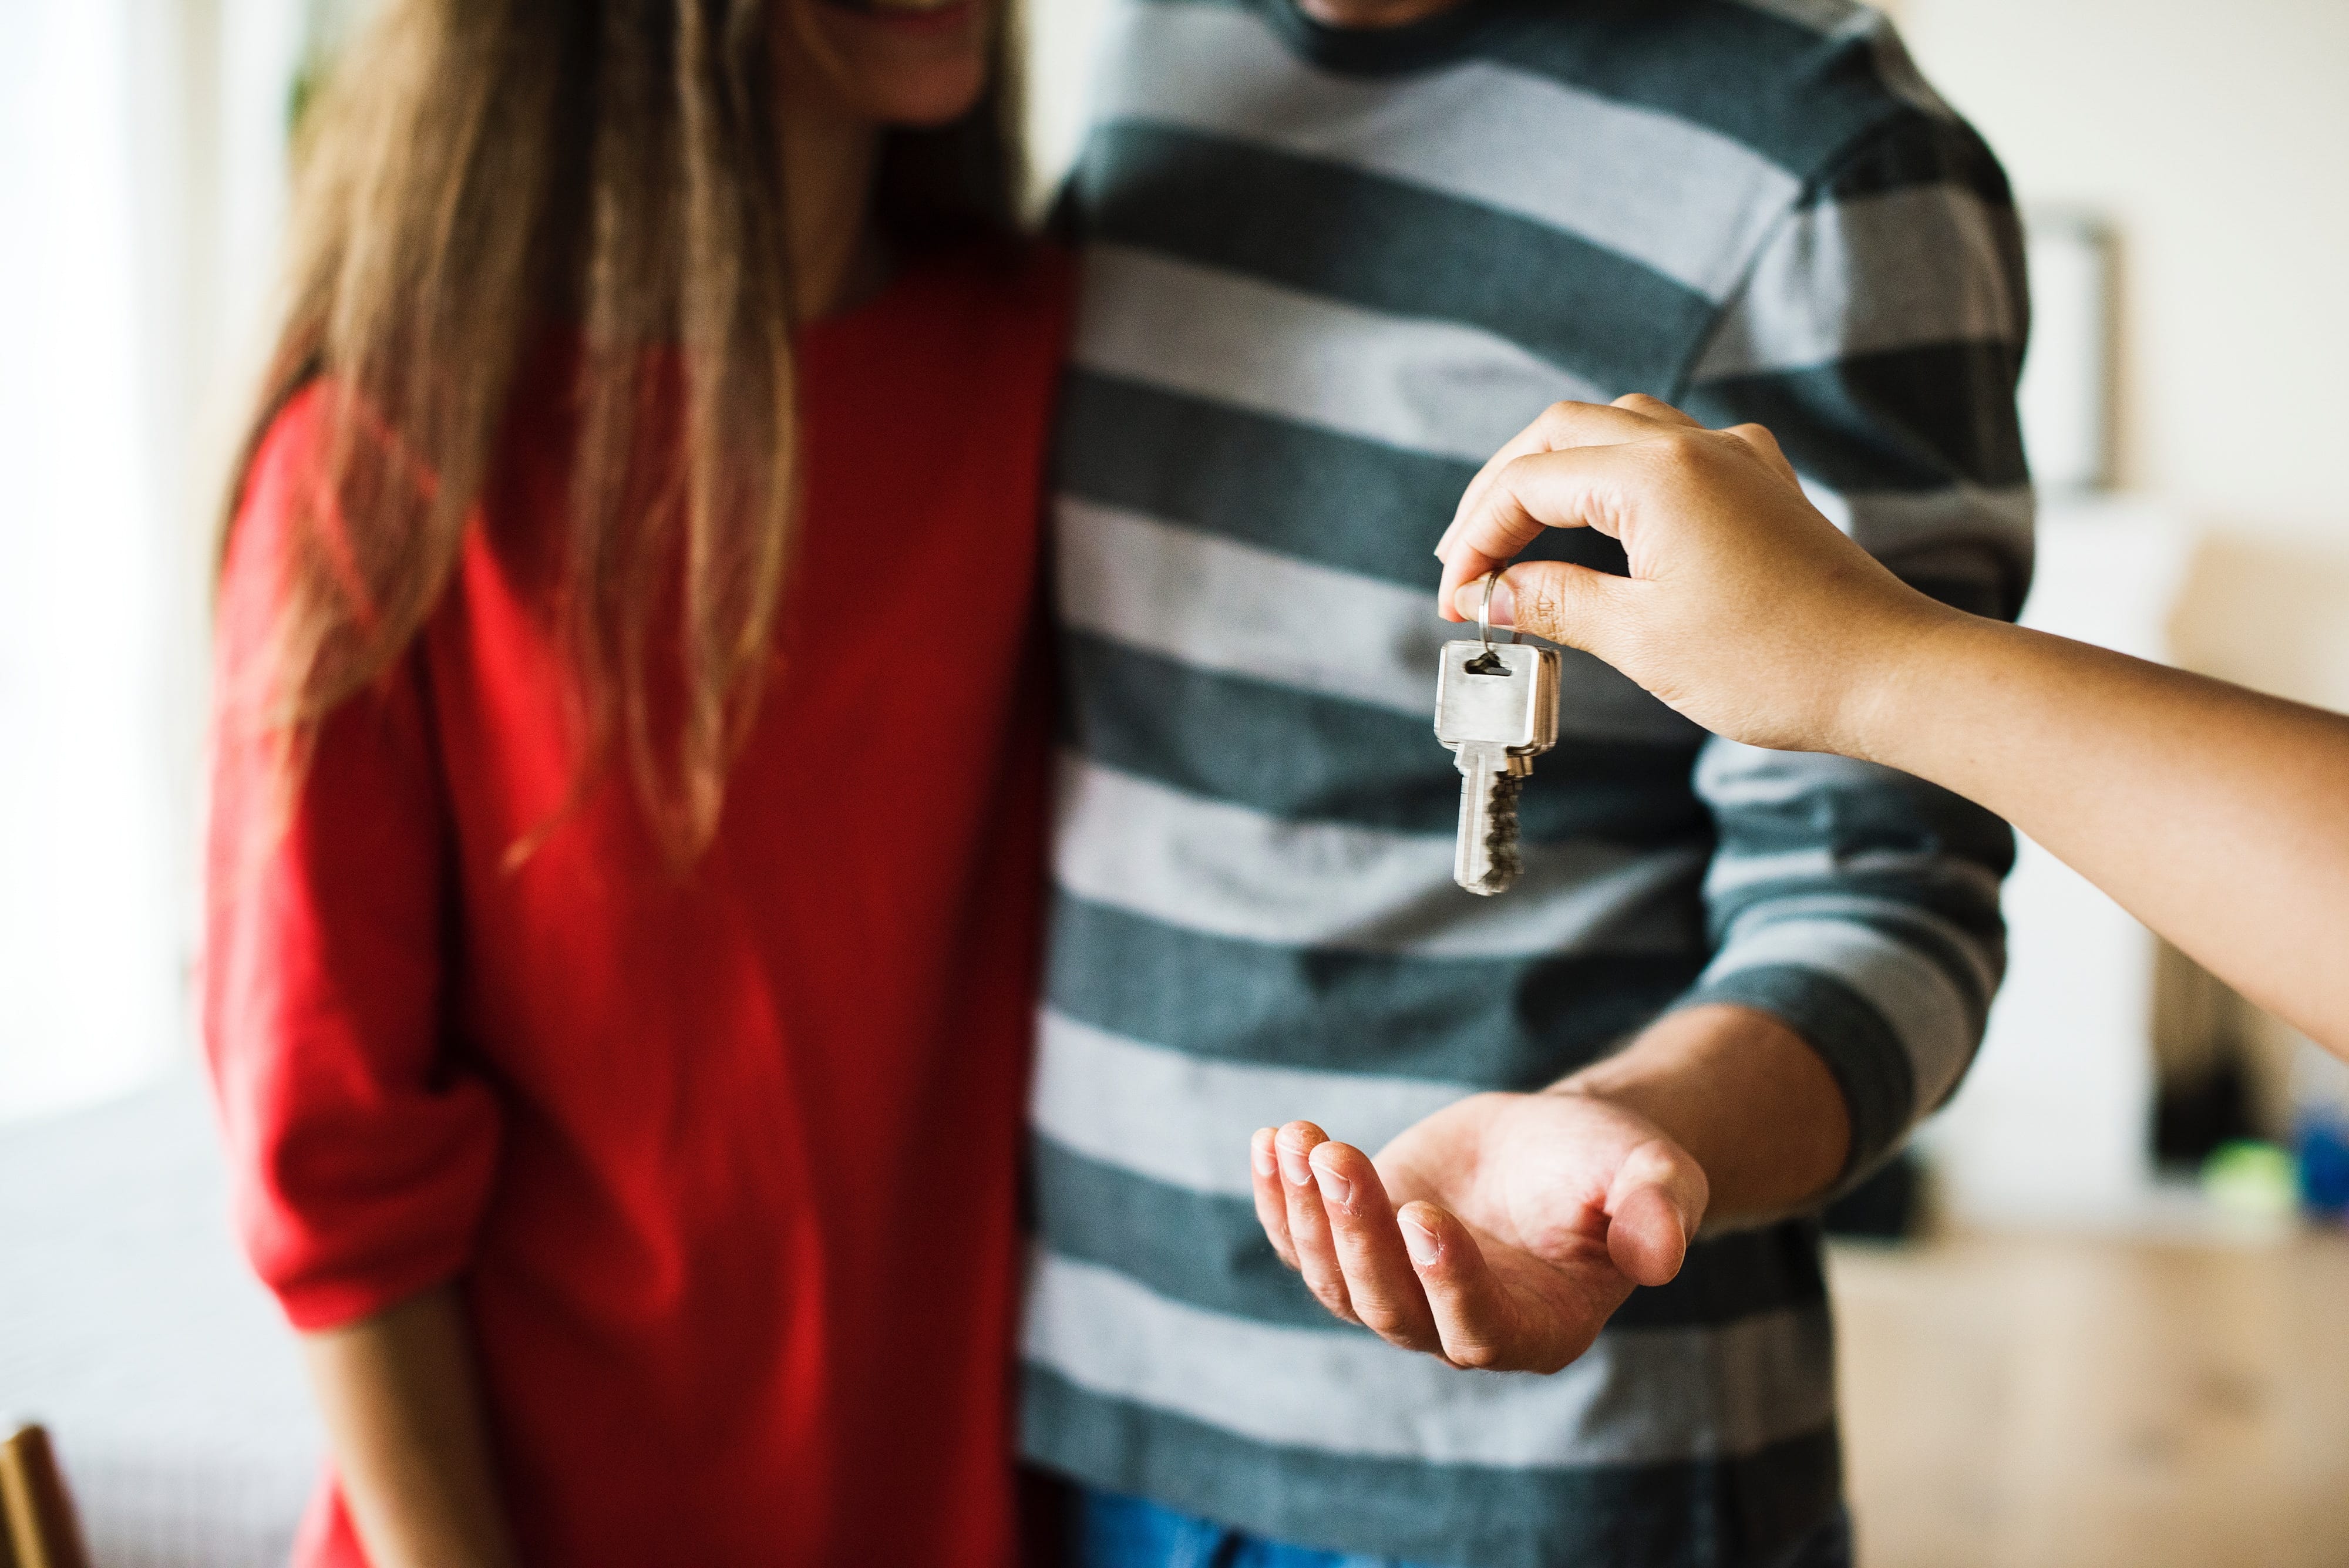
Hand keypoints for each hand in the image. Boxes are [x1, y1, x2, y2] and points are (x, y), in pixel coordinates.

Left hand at [1249, 1091, 1707, 1373]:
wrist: (1559, 1143)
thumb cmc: (1613, 1166)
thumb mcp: (1653, 1175)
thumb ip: (1659, 1211)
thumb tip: (1663, 1255)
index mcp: (1537, 1328)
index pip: (1478, 1328)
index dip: (1446, 1280)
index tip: (1422, 1213)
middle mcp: (1458, 1328)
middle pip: (1389, 1306)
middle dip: (1356, 1232)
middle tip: (1336, 1156)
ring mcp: (1400, 1292)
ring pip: (1336, 1278)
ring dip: (1307, 1212)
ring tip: (1297, 1139)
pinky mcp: (1358, 1249)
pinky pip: (1301, 1243)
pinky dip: (1278, 1200)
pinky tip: (1269, 1142)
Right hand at [1432, 394, 1952, 756]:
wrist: (1892, 673)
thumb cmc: (1775, 663)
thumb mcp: (1642, 640)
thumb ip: (1556, 602)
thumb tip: (1493, 592)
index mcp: (1656, 474)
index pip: (1529, 482)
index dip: (1478, 539)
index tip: (1456, 602)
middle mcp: (1694, 446)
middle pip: (1561, 432)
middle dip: (1502, 492)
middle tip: (1466, 561)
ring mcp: (1734, 459)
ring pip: (1615, 429)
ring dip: (1556, 473)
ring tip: (1519, 535)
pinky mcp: (1761, 485)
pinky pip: (1670, 450)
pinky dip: (1615, 476)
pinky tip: (1606, 521)